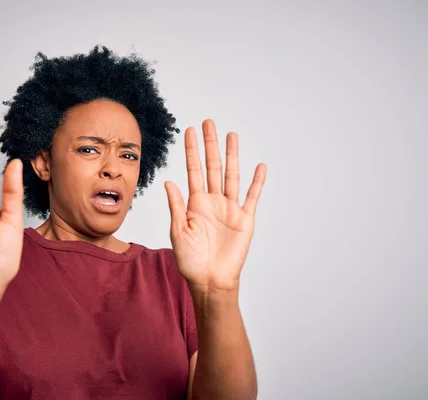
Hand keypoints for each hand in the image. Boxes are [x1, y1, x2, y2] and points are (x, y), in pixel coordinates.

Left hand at [165, 119, 265, 291]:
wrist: (210, 280)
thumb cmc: (190, 260)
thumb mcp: (178, 231)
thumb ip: (176, 206)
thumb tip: (169, 181)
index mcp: (195, 203)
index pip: (193, 170)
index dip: (191, 150)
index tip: (189, 131)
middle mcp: (213, 201)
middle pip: (212, 166)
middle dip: (210, 145)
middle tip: (209, 122)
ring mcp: (230, 208)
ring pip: (232, 176)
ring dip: (232, 156)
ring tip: (232, 135)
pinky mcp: (245, 219)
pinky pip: (252, 197)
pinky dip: (256, 182)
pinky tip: (259, 166)